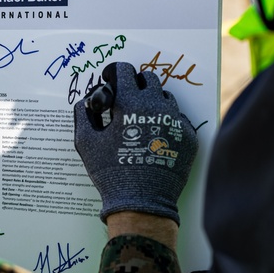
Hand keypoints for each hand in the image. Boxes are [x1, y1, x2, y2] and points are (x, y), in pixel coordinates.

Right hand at [74, 62, 197, 224]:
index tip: (110, 80)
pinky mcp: (189, 136)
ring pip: (165, 97)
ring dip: (152, 102)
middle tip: (124, 101)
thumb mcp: (86, 142)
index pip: (124, 70)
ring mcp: (176, 120)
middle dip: (134, 84)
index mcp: (130, 102)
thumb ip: (84, 114)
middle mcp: (156, 105)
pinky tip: (156, 138)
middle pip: (148, 78)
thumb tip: (86, 102)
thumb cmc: (110, 171)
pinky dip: (166, 122)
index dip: (113, 72)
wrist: (142, 202)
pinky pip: (178, 119)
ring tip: (141, 121)